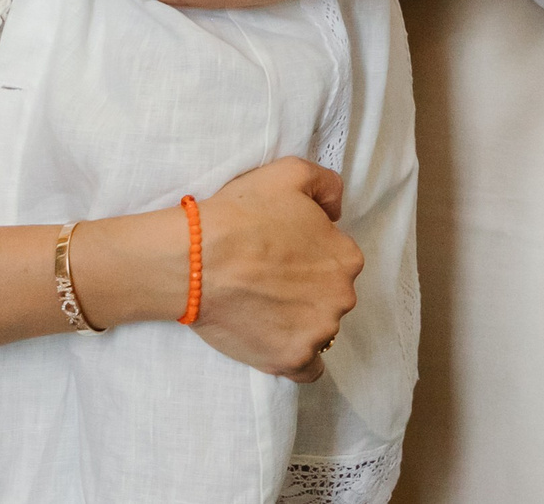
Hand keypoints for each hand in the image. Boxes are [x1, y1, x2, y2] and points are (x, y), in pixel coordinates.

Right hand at [190, 157, 360, 382]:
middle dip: (307, 290)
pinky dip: (298, 360)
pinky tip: (279, 343)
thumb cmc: (242, 214)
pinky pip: (308, 369)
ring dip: (300, 322)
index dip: (310, 256)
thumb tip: (336, 211)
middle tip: (269, 281)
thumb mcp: (292, 172)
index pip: (337, 260)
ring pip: (319, 330)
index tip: (282, 255)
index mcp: (346, 257)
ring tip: (263, 308)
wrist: (197, 259)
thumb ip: (327, 186)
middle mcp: (341, 297)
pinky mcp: (290, 360)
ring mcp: (317, 332)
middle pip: (330, 296)